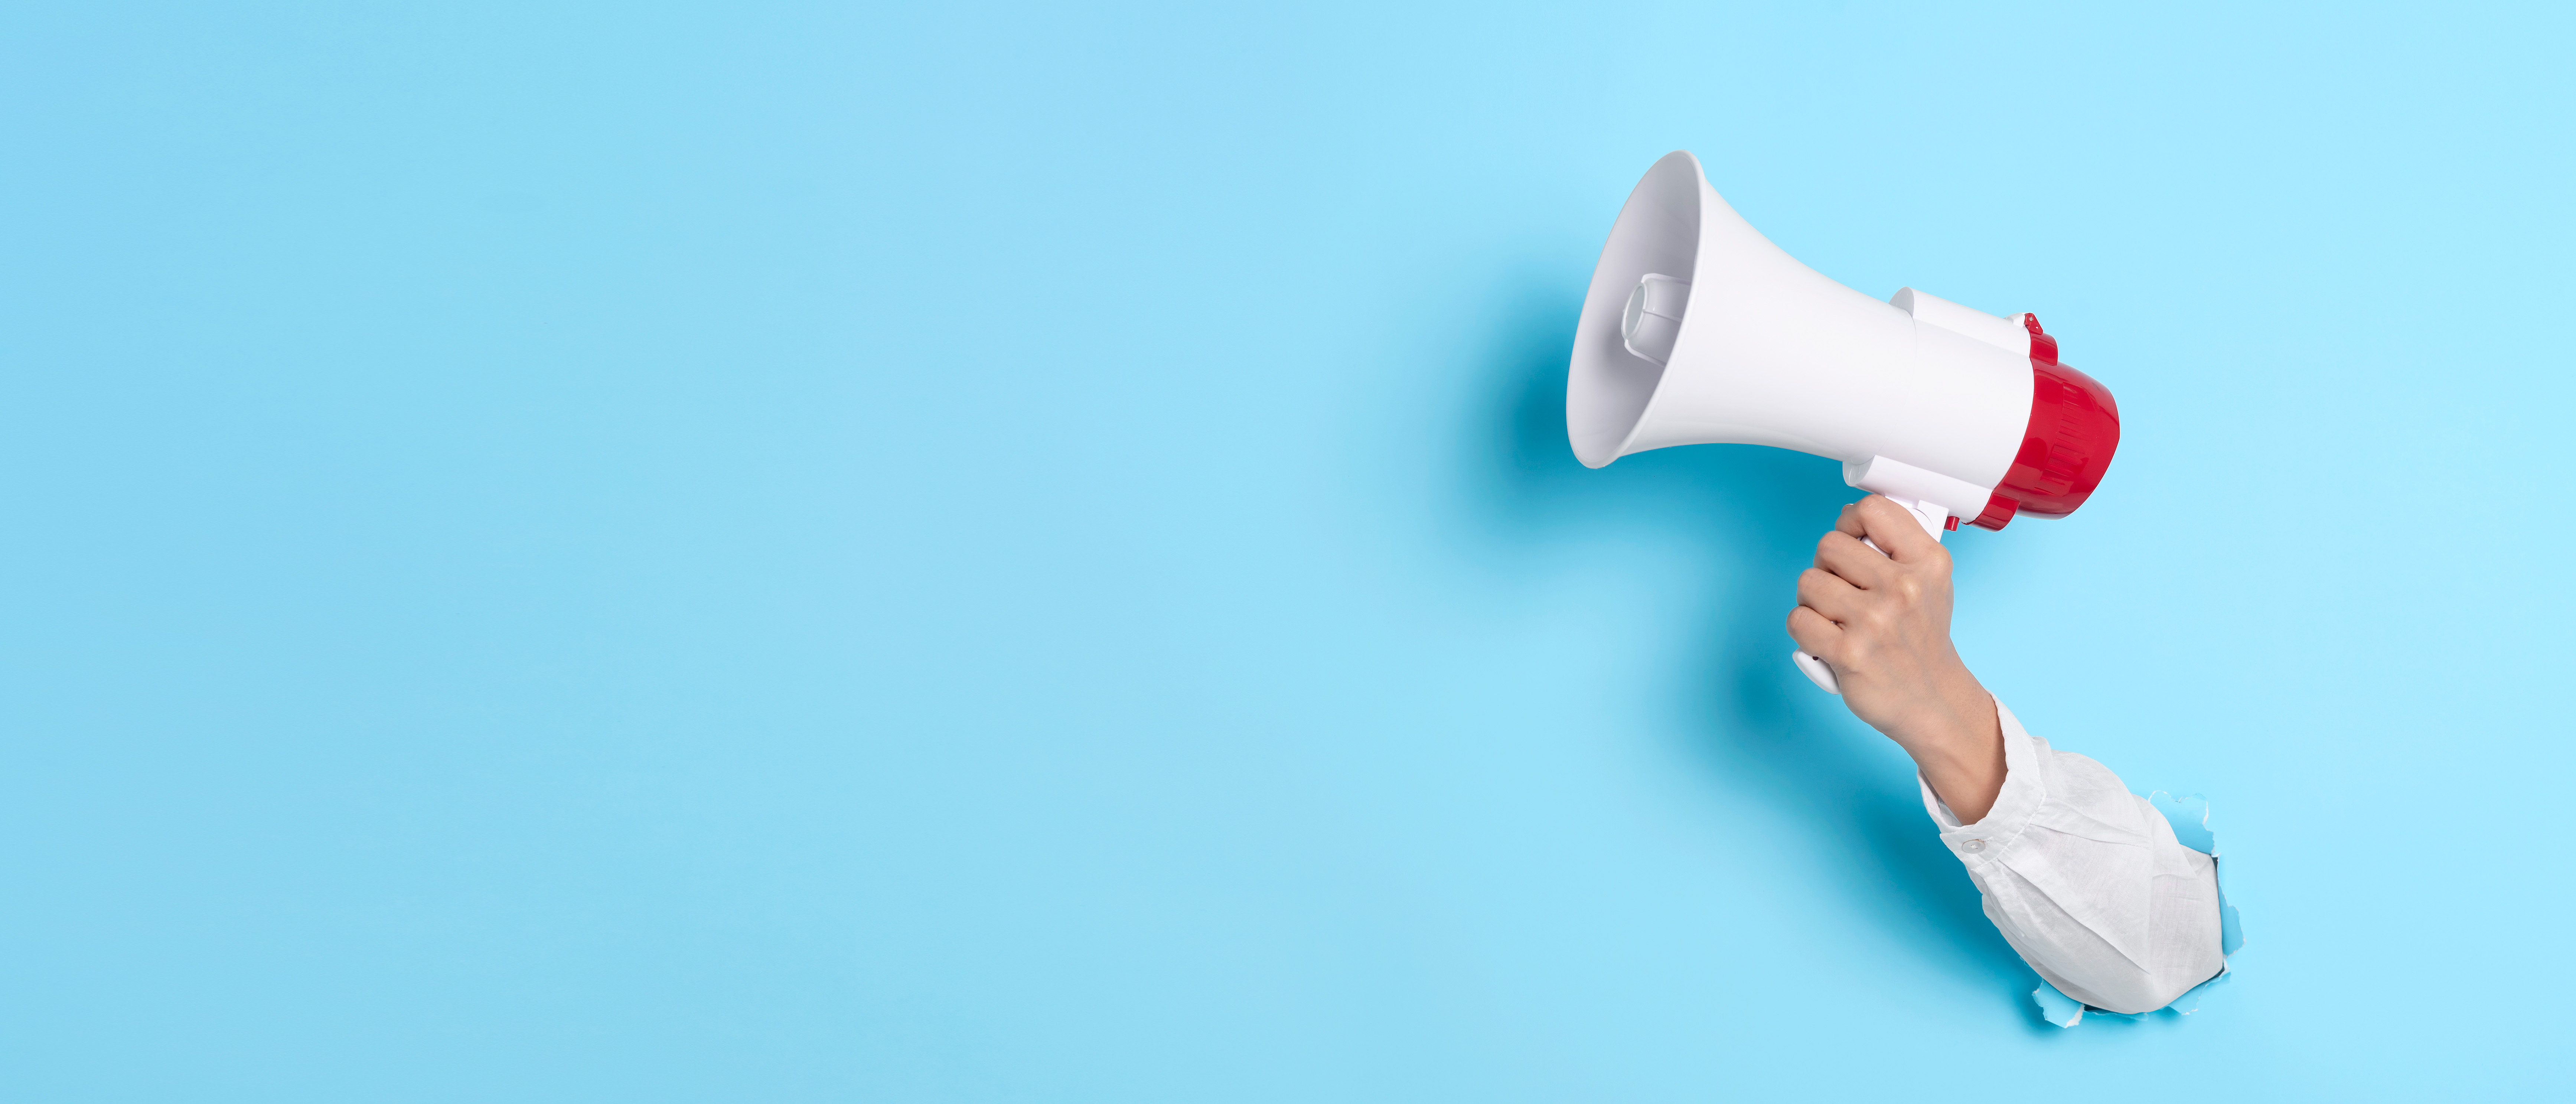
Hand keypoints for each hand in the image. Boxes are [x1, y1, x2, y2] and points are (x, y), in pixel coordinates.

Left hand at [1785, 495, 2005, 821]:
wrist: (1932, 700)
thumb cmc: (1921, 639)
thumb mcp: (1931, 583)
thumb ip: (1897, 546)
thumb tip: (1848, 516)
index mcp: (1927, 562)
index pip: (1872, 510)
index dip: (1849, 522)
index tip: (1852, 540)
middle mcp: (1903, 588)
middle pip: (1829, 545)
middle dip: (1827, 566)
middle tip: (1842, 590)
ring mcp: (1875, 621)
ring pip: (1808, 581)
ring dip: (1813, 599)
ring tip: (1836, 617)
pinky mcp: (1848, 653)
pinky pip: (1798, 619)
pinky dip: (1805, 629)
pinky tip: (1827, 638)